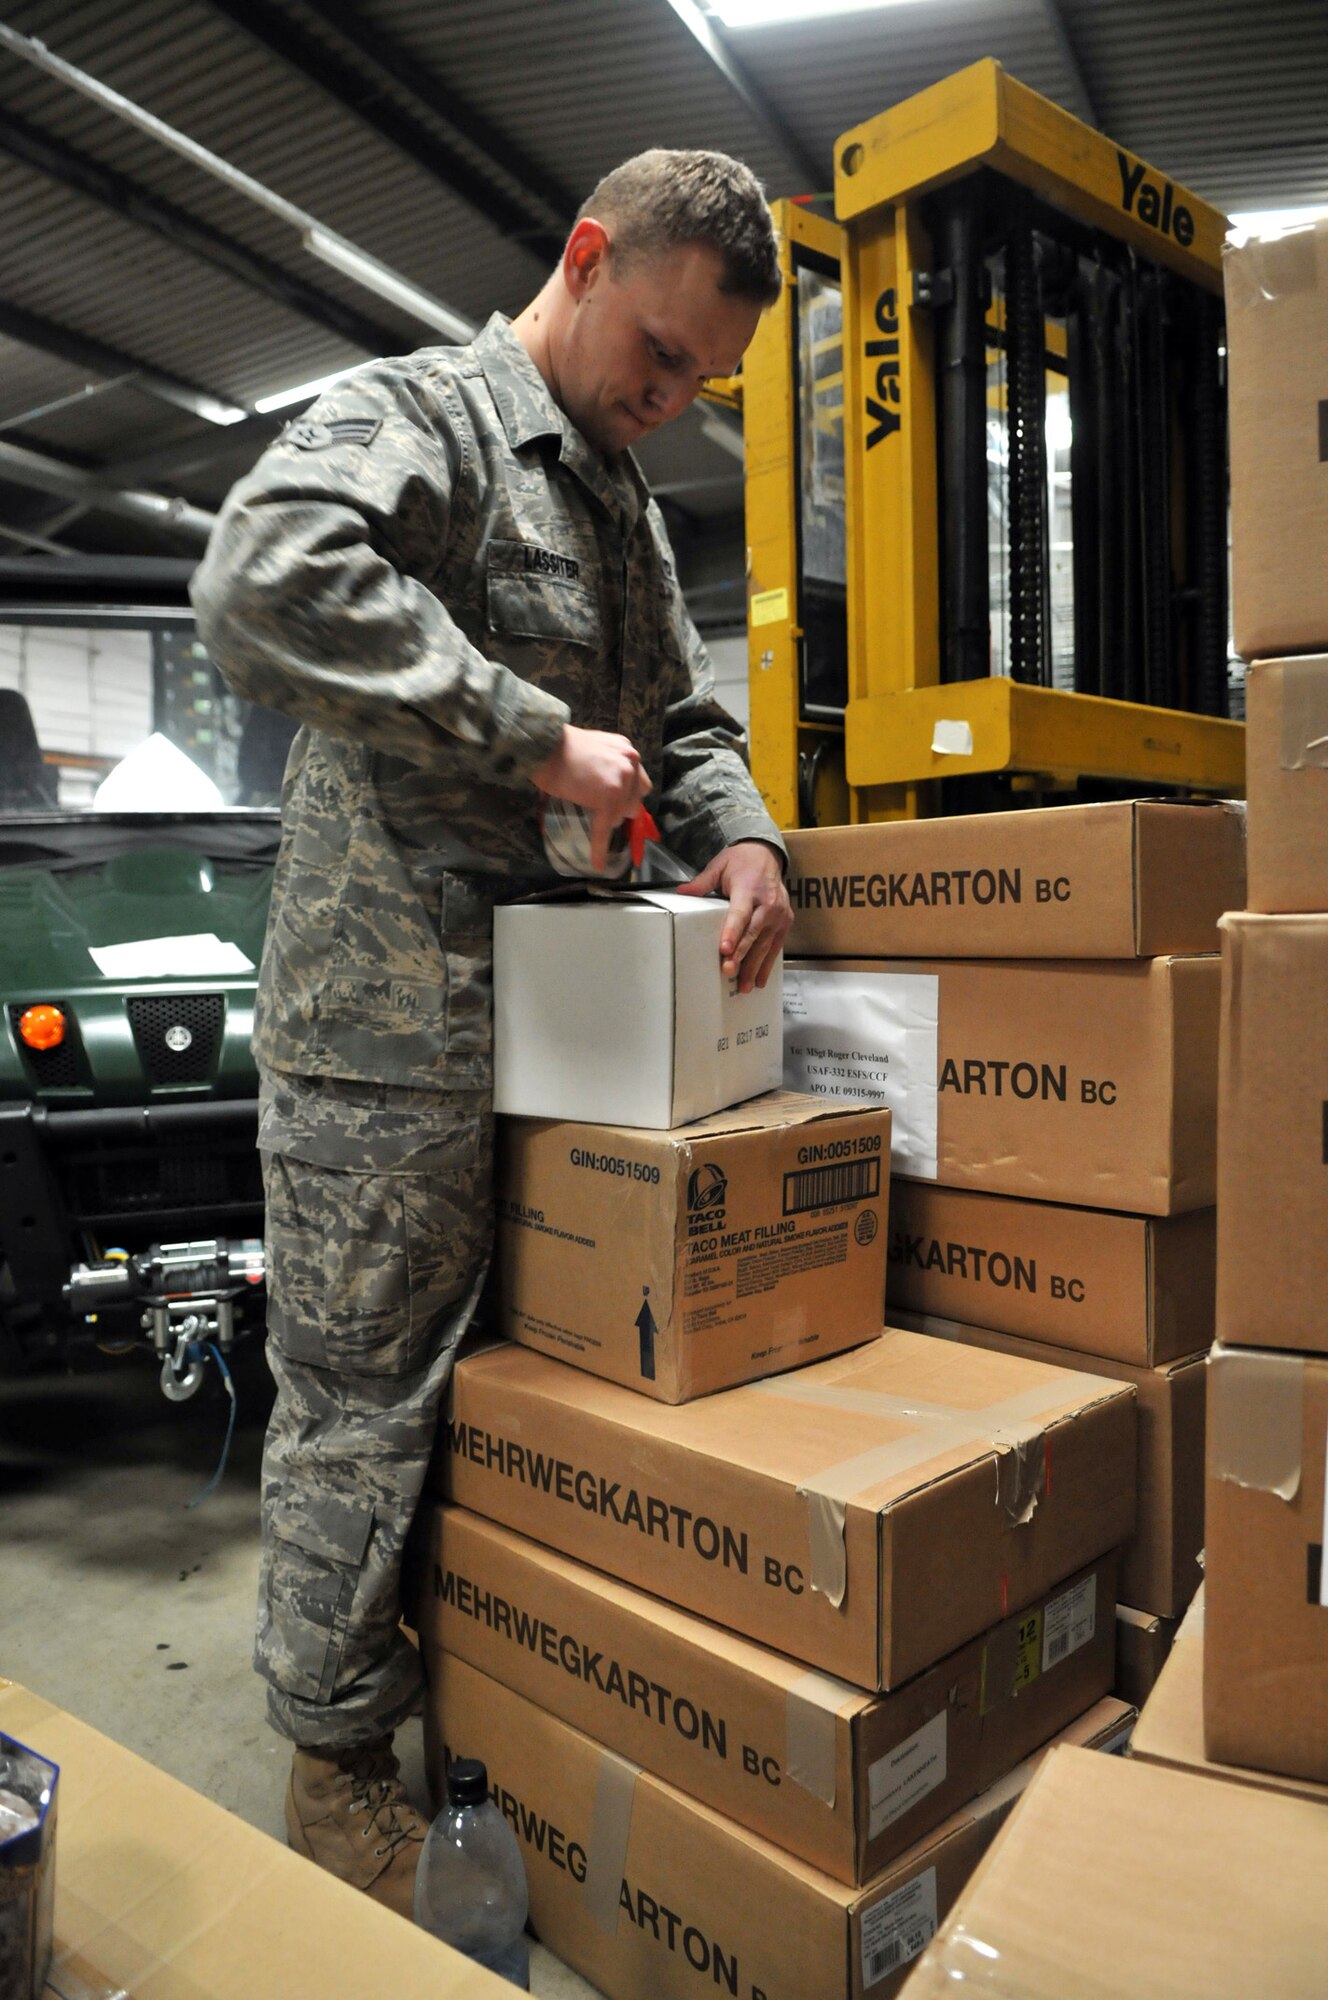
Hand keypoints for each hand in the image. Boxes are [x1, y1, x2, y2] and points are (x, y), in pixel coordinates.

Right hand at [532, 725, 651, 873]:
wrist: (544, 745)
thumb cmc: (558, 746)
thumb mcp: (593, 747)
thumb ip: (607, 763)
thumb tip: (605, 785)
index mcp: (626, 750)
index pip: (638, 782)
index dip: (626, 796)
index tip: (615, 805)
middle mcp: (630, 762)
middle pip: (634, 801)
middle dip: (618, 809)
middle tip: (598, 811)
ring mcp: (621, 780)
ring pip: (621, 816)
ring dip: (606, 819)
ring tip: (587, 816)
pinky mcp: (608, 798)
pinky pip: (604, 829)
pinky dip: (599, 847)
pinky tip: (597, 863)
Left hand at [677, 840, 791, 991]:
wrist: (767, 854)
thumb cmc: (741, 862)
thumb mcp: (719, 866)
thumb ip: (702, 882)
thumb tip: (682, 892)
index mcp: (749, 888)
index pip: (740, 913)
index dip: (732, 932)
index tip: (724, 949)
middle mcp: (767, 902)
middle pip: (753, 933)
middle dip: (741, 955)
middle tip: (728, 971)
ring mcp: (779, 914)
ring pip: (765, 944)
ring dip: (754, 966)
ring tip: (744, 985)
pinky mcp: (785, 921)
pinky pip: (776, 946)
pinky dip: (767, 964)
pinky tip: (759, 980)